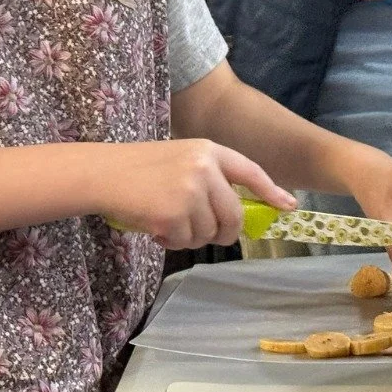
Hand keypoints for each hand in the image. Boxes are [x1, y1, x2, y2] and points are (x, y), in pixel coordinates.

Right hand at [95, 139, 295, 250]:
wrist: (104, 173)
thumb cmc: (141, 168)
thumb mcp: (182, 159)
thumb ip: (210, 178)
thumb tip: (238, 213)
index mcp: (209, 150)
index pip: (250, 171)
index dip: (271, 190)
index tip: (288, 205)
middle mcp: (205, 168)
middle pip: (233, 214)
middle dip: (224, 232)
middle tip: (207, 234)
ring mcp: (190, 192)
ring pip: (210, 232)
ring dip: (192, 236)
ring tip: (168, 221)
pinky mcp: (174, 215)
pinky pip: (187, 241)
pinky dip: (173, 241)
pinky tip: (156, 227)